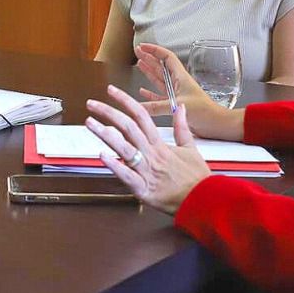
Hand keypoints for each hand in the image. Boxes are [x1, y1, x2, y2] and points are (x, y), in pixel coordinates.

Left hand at [85, 85, 210, 215]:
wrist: (204, 201)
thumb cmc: (196, 177)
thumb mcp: (191, 148)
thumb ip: (182, 127)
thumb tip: (180, 107)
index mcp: (160, 144)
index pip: (141, 116)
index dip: (125, 101)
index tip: (111, 91)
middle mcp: (151, 154)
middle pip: (128, 128)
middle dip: (108, 113)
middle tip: (92, 104)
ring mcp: (146, 171)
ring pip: (124, 148)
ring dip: (105, 134)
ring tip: (90, 123)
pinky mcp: (143, 189)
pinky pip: (127, 176)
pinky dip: (114, 166)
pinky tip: (102, 155)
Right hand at [132, 43, 244, 141]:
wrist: (215, 124)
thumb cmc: (205, 111)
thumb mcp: (178, 105)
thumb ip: (156, 106)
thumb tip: (139, 106)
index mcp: (181, 78)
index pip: (167, 57)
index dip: (154, 50)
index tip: (144, 47)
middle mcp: (178, 83)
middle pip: (161, 66)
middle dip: (149, 57)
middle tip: (138, 52)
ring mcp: (176, 93)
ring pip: (159, 79)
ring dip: (149, 71)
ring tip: (140, 63)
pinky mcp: (174, 105)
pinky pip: (158, 96)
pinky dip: (150, 93)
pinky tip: (144, 92)